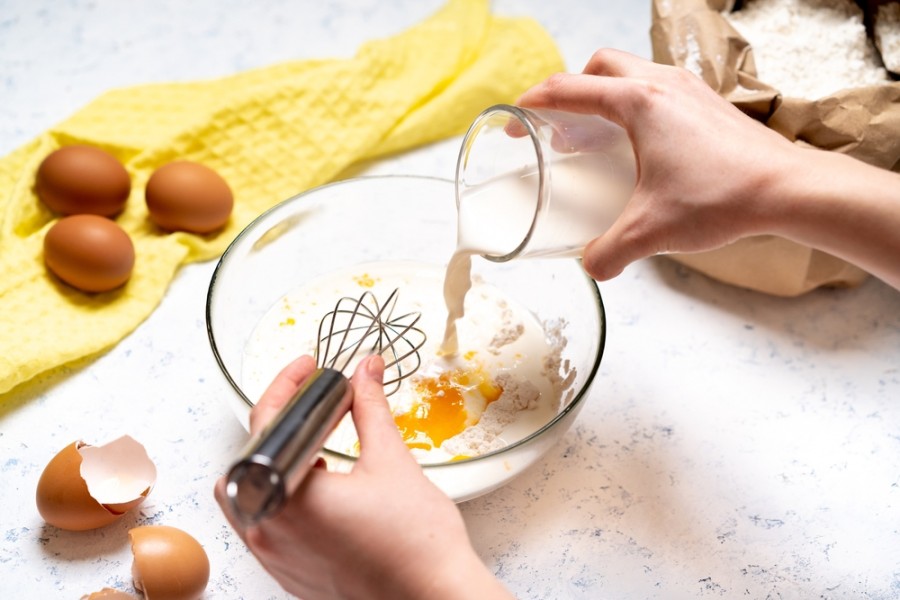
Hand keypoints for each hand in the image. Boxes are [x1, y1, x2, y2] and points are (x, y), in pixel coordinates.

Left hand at [215, 355, 511, 599]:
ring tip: (319, 446)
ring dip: (278, 463)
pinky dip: (285, 497)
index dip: (287, 385)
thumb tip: (365, 370)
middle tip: (311, 407)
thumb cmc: (417, 545)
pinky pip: (267, 525)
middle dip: (276, 426)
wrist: (434, 598)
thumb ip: (370, 408)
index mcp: (288, 497)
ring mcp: (275, 558)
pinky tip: (322, 488)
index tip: (309, 369)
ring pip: (252, 494)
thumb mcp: (392, 461)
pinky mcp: (288, 574)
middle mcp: (269, 531)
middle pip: (246, 460)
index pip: (266, 423)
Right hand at [515, 48, 798, 279]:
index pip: (569, 88)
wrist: (788, 188)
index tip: (516, 120)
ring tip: (593, 135)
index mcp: (638, 103)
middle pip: (600, 66)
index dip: (533, 103)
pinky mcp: (709, 104)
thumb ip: (609, 253)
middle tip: (556, 123)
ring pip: (632, 74)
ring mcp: (689, 90)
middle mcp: (662, 85)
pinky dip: (635, 107)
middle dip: (570, 89)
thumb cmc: (722, 197)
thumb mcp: (651, 232)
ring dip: (604, 95)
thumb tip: (590, 266)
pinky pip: (658, 90)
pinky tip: (639, 146)